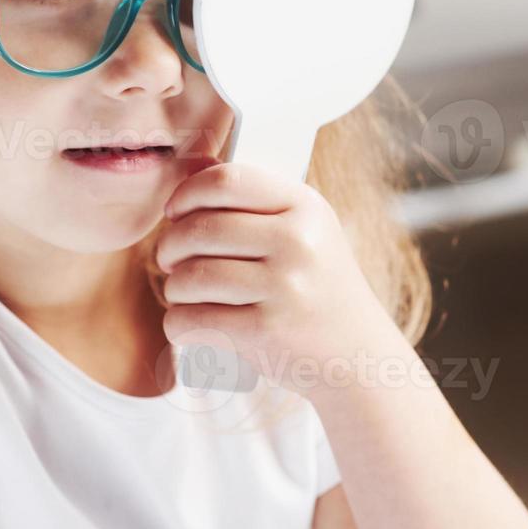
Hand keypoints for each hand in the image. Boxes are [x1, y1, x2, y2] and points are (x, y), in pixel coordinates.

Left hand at [156, 157, 403, 400]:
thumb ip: (256, 202)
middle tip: (169, 260)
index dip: (187, 194)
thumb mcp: (306, 231)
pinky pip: (191, 319)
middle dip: (169, 247)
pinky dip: (178, 323)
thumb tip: (189, 173)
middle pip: (199, 229)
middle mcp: (298, 242)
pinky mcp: (266, 331)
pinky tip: (190, 322)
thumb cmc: (317, 287)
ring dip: (173, 288)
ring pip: (189, 276)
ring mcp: (284, 287)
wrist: (358, 355)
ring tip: (183, 293)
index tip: (174, 212)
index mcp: (306, 207)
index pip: (227, 180)